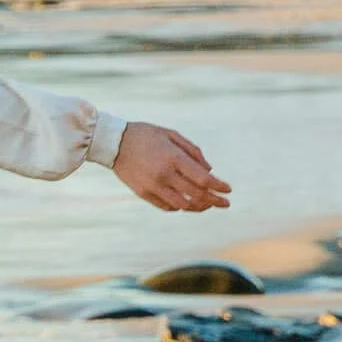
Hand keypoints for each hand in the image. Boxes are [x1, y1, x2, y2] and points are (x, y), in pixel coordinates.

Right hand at [113, 122, 230, 212]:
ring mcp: (153, 186)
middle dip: (215, 201)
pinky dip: (180, 207)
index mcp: (173, 158)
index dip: (219, 186)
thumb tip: (209, 171)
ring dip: (199, 207)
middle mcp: (164, 175)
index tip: (228, 190)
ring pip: (183, 205)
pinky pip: (167, 206)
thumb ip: (193, 152)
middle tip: (225, 203)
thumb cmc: (145, 135)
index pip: (203, 179)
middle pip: (196, 195)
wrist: (113, 143)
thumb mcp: (172, 135)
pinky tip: (186, 203)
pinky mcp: (143, 193)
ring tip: (207, 206)